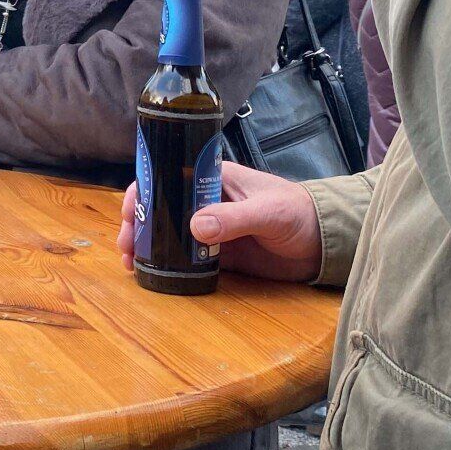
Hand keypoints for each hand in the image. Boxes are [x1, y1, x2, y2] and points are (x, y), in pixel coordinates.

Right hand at [116, 162, 322, 282]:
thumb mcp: (267, 211)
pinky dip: (165, 264)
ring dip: (145, 245)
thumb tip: (194, 228)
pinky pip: (183, 258)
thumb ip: (233, 218)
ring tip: (131, 263)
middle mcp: (204, 200)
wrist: (324, 244)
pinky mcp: (217, 255)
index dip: (143, 188)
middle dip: (136, 222)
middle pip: (159, 206)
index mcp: (212, 177)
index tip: (128, 209)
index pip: (167, 175)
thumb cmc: (298, 213)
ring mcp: (209, 229)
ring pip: (166, 233)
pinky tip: (151, 274)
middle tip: (125, 244)